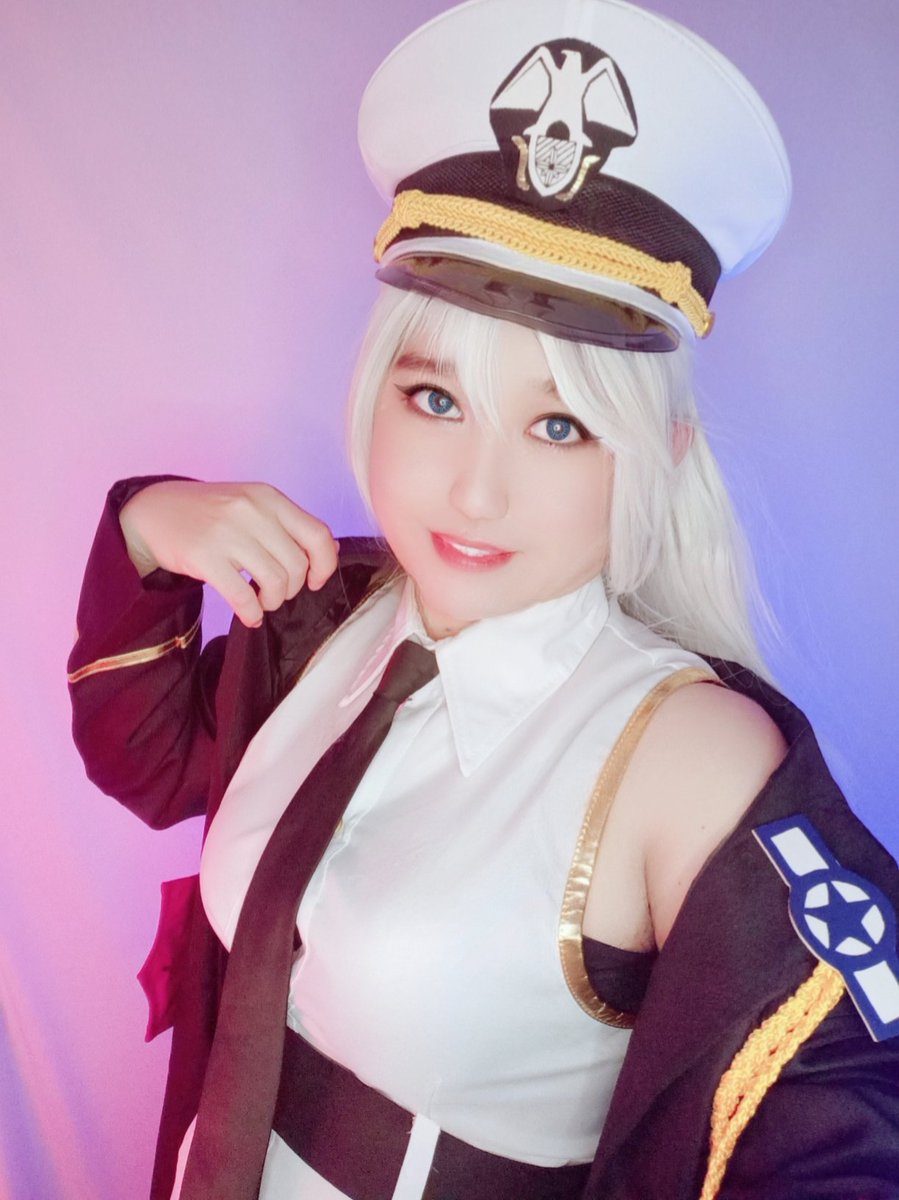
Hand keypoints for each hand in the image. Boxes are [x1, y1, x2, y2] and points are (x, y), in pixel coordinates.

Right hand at [119, 480, 338, 627]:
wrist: (152, 511)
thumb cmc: (210, 513)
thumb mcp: (252, 505)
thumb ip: (288, 524)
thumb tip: (329, 550)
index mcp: (268, 497)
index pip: (318, 535)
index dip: (324, 565)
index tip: (314, 580)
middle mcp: (251, 510)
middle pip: (297, 565)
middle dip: (292, 589)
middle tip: (274, 592)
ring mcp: (226, 532)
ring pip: (275, 582)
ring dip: (271, 602)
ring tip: (260, 601)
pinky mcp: (203, 556)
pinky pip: (242, 596)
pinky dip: (251, 613)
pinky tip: (248, 614)